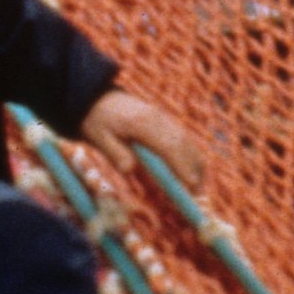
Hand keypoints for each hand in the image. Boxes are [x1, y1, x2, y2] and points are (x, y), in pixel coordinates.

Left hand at [83, 87, 205, 185]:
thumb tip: (130, 170)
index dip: (182, 166)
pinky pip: (183, 138)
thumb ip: (116, 154)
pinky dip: (189, 154)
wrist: (96, 99)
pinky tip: (189, 171)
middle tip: (197, 194)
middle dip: (194, 169)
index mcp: (142, 122)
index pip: (169, 146)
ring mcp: (163, 118)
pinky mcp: (164, 120)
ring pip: (188, 140)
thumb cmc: (97, 120)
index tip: (190, 186)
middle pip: (184, 144)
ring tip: (196, 186)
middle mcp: (158, 118)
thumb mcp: (99, 138)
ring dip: (195, 162)